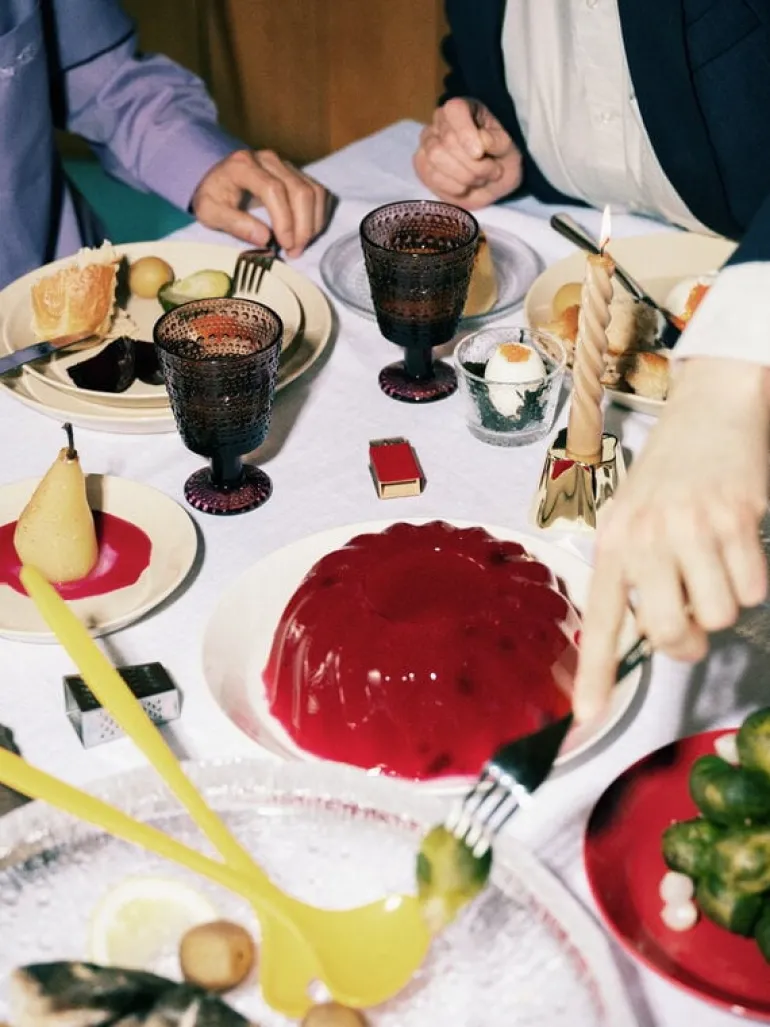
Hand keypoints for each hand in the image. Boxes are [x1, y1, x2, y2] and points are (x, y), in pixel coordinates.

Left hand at [192, 149, 329, 257]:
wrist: (216, 177)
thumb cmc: (213, 196)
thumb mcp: (210, 213)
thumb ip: (234, 224)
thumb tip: (265, 239)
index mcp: (244, 166)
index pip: (274, 190)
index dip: (284, 220)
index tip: (285, 245)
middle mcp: (269, 160)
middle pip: (300, 190)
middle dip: (303, 227)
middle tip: (294, 252)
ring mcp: (286, 164)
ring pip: (314, 191)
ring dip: (313, 223)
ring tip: (300, 246)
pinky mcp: (297, 173)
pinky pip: (318, 193)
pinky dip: (318, 216)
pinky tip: (306, 233)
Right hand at [413, 97, 522, 208]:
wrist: (492, 183)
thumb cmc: (500, 160)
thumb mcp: (509, 149)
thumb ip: (497, 142)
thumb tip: (481, 142)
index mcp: (464, 109)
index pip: (455, 110)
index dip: (465, 133)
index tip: (479, 154)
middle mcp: (441, 121)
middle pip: (447, 141)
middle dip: (474, 164)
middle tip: (492, 171)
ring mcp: (428, 142)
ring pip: (436, 158)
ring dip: (464, 176)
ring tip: (480, 180)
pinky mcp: (422, 164)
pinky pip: (431, 176)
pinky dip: (453, 187)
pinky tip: (465, 187)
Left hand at [573, 357, 769, 721]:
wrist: (710, 410)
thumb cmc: (669, 473)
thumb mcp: (631, 517)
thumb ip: (633, 573)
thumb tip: (653, 637)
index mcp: (613, 543)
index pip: (600, 620)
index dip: (594, 674)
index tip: (586, 718)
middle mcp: (645, 538)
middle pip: (669, 634)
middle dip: (686, 639)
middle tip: (690, 613)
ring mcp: (691, 528)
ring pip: (717, 615)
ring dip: (723, 601)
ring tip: (713, 561)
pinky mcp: (736, 519)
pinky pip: (753, 588)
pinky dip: (752, 577)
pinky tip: (739, 542)